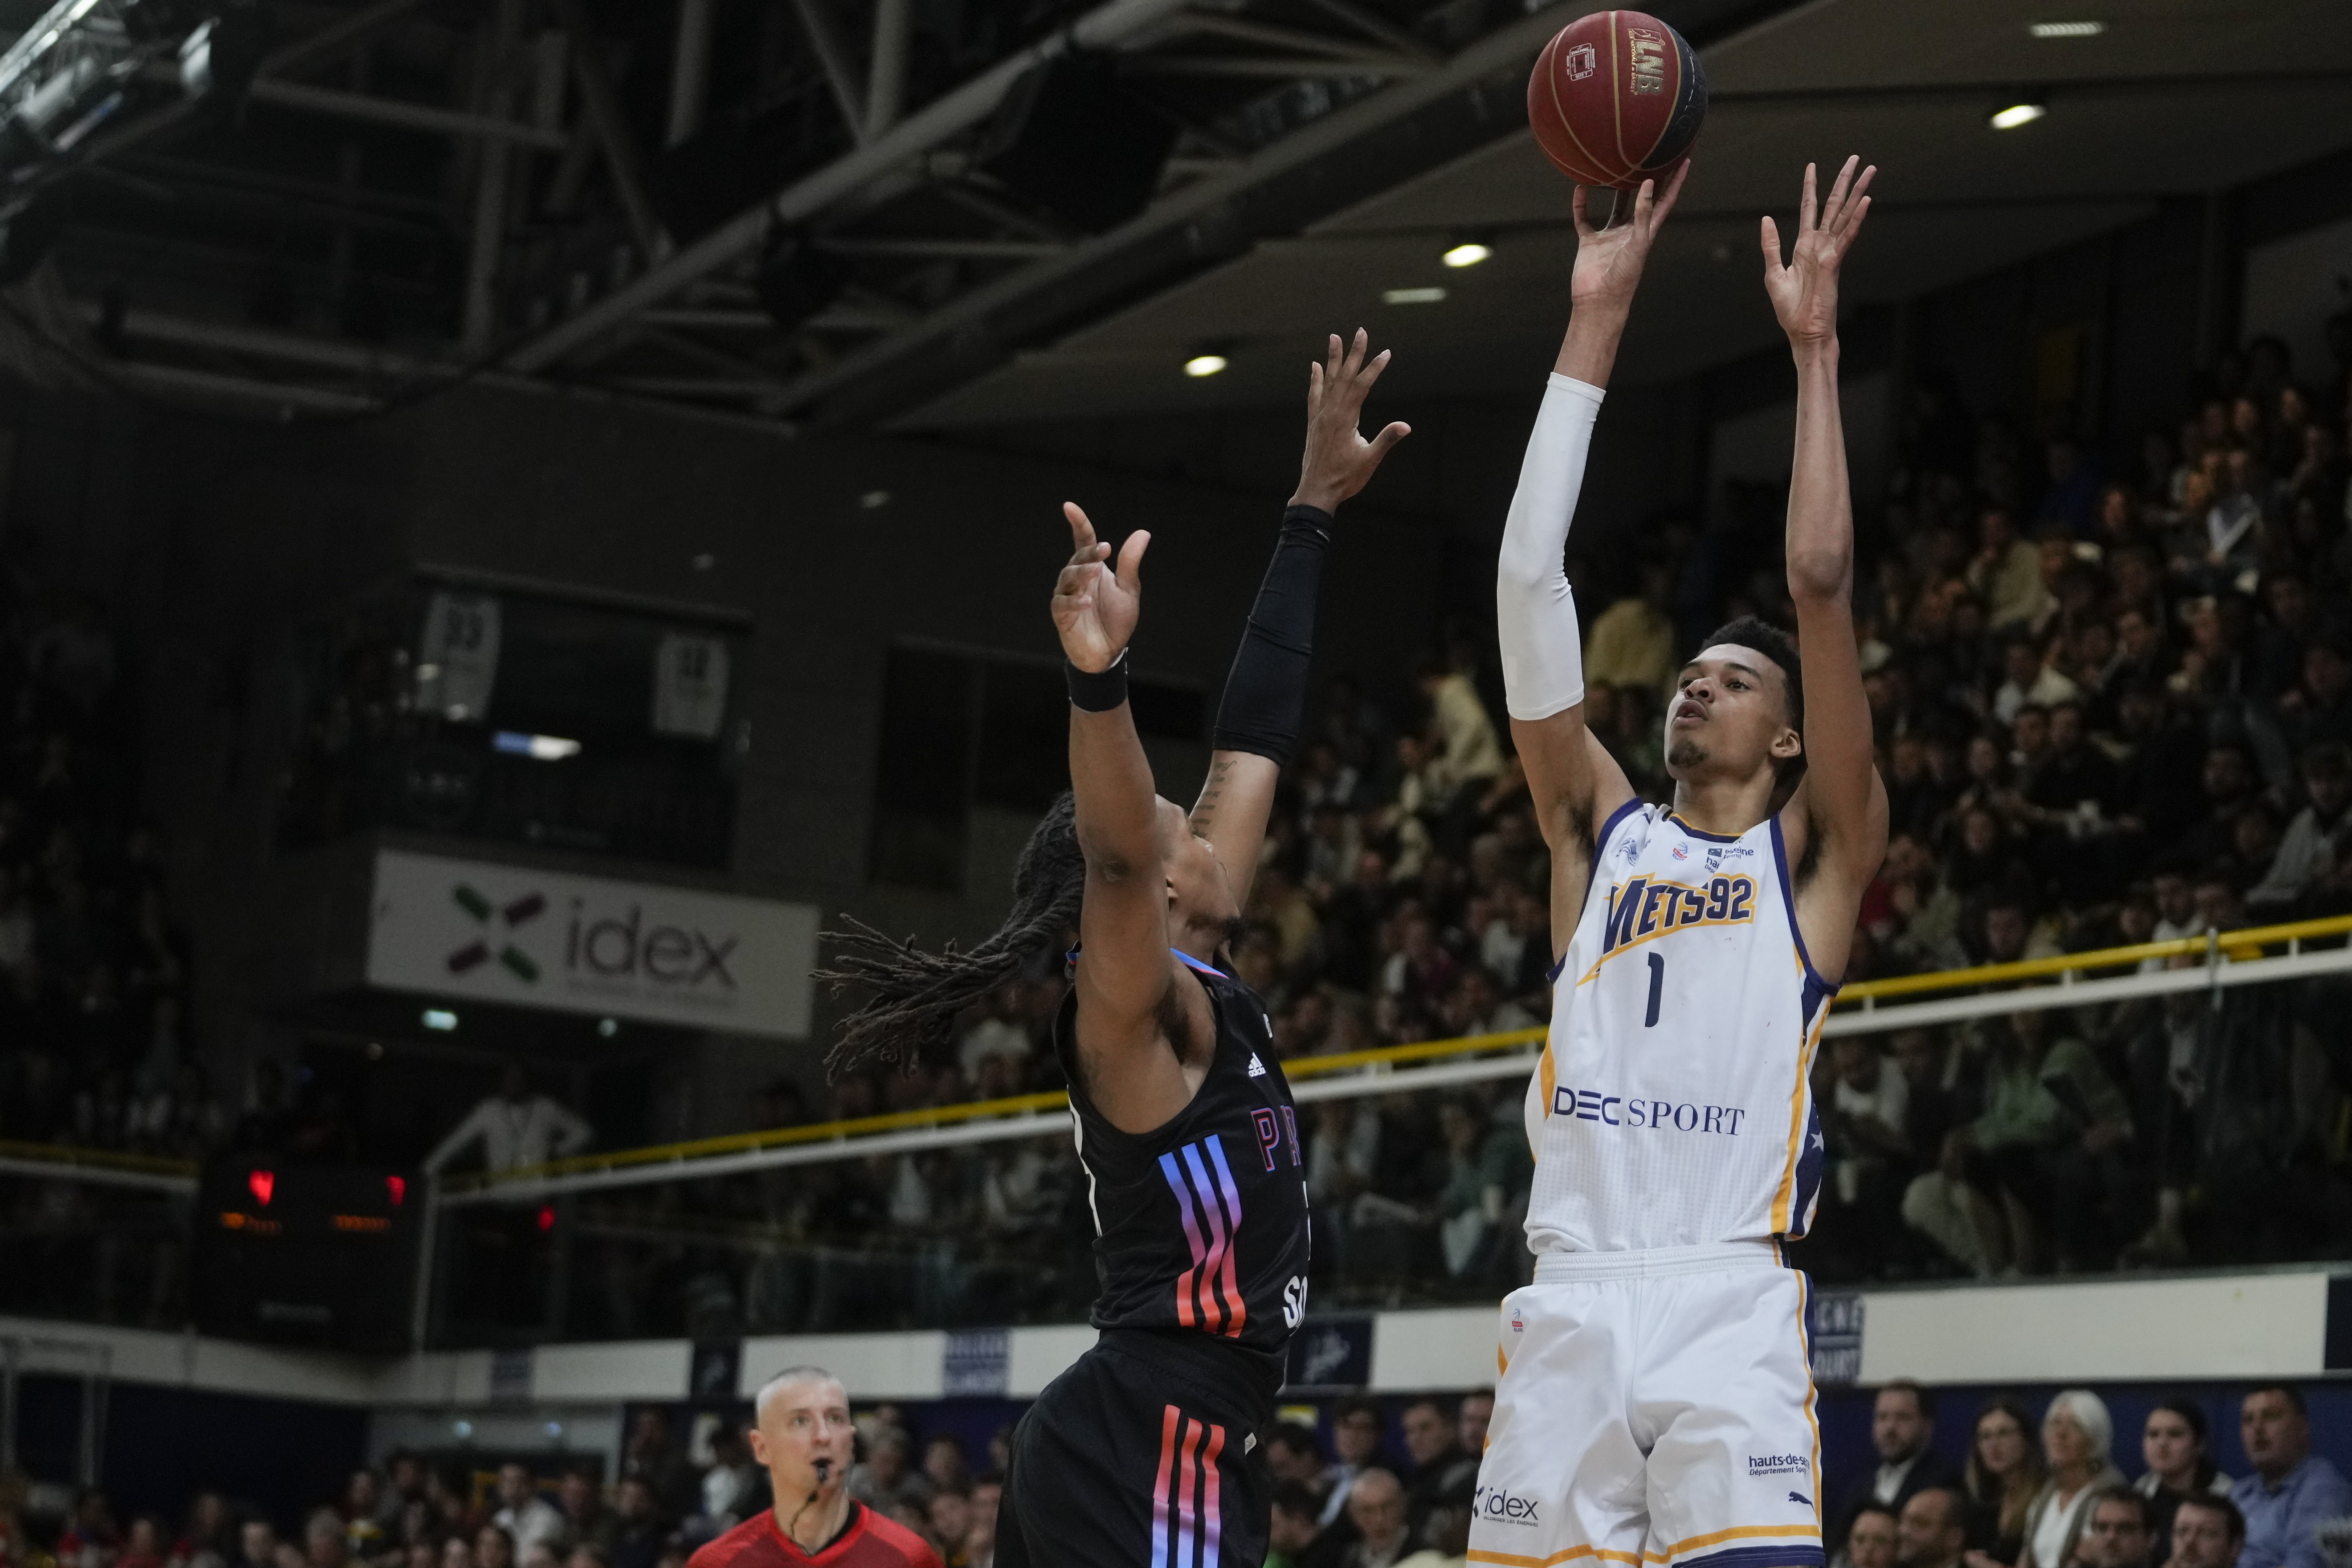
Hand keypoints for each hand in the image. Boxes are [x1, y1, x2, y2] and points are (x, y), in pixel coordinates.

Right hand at [1051, 501, 1147, 673]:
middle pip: (1077, 559)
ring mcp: (1067, 596)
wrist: (1109, 651)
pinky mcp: (1062, 616)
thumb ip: (1130, 562)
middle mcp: (1077, 579)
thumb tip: (1143, 533)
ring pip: (1068, 578)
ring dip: (1082, 573)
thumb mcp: (1128, 589)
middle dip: (1089, 553)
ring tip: (1096, 571)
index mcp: (1091, 568)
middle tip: (1105, 550)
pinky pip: (1063, 605)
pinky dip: (1074, 602)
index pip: (1082, 540)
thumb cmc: (1116, 619)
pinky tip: (1085, 601)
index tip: (1069, 506)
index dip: (1077, 523)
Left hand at [1293, 329, 1410, 510]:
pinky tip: (1316, 367)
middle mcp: (1330, 413)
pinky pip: (1314, 396)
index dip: (1374, 368)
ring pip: (1327, 381)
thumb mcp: (1369, 460)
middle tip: (1360, 331)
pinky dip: (1316, 380)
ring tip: (1334, 338)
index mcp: (1345, 419)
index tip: (1386, 352)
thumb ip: (1386, 440)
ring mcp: (1320, 417)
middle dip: (1354, 353)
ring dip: (1333, 359)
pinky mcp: (1313, 424)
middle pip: (1344, 377)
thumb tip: (1406, 426)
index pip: (1362, 386)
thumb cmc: (1345, 479)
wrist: (1316, 492)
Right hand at [1568, 162, 1687, 316]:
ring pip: (1615, 206)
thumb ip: (1643, 213)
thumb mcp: (1638, 242)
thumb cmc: (1624, 277)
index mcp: (1647, 231)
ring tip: (1617, 165)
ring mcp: (1610, 236)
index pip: (1666, 200)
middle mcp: (1630, 230)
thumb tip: (1649, 183)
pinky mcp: (1590, 242)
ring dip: (1616, 188)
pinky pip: (1584, 218)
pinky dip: (1581, 205)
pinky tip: (1580, 189)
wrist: (1599, 301)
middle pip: (1643, 199)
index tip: (1684, 159)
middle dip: (1649, 179)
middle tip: (1652, 155)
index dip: (1676, 181)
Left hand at [1761, 155, 1874, 349]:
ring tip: (1870, 171)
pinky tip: (1865, 201)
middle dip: (1843, 181)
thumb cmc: (1790, 309)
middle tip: (1856, 158)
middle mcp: (1820, 245)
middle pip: (1833, 205)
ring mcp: (1830, 252)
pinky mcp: (1834, 263)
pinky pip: (1847, 236)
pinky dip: (1856, 219)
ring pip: (1845, 215)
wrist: (1803, 332)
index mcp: (1804, 246)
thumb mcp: (1773, 273)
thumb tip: (1766, 219)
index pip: (1809, 209)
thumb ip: (1771, 246)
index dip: (1810, 188)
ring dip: (1858, 192)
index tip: (1812, 166)